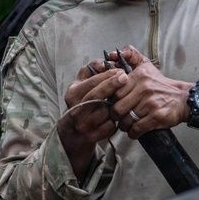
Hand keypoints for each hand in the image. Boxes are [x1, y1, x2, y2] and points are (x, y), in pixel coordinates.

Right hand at [58, 58, 128, 180]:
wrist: (76, 130)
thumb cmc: (83, 99)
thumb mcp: (82, 82)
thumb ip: (92, 68)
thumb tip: (104, 63)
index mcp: (72, 94)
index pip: (91, 83)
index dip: (107, 76)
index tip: (120, 70)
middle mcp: (76, 110)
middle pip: (97, 96)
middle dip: (112, 85)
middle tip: (125, 77)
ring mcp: (84, 125)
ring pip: (106, 112)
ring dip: (116, 104)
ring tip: (122, 97)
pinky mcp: (93, 136)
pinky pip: (110, 125)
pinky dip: (116, 119)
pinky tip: (117, 114)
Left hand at [103, 45, 193, 138]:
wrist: (183, 98)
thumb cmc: (160, 84)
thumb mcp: (146, 65)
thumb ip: (130, 56)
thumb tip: (112, 55)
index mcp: (139, 76)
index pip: (115, 91)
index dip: (111, 100)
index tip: (113, 104)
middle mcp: (144, 89)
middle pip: (117, 107)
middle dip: (115, 115)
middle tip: (118, 117)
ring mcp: (150, 104)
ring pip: (126, 120)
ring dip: (124, 125)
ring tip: (126, 124)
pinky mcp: (156, 117)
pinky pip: (136, 128)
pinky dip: (133, 133)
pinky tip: (134, 130)